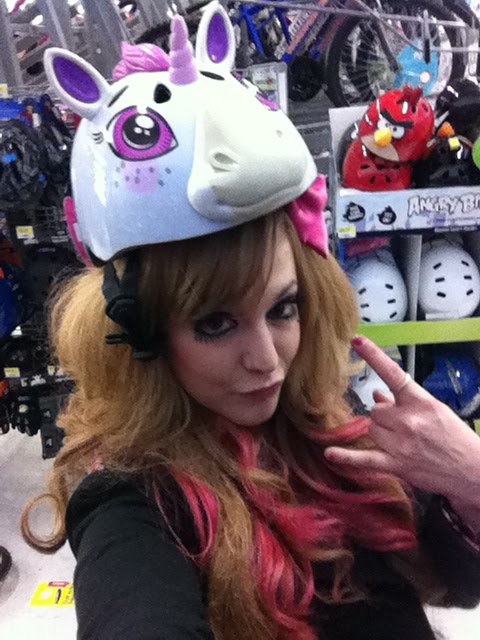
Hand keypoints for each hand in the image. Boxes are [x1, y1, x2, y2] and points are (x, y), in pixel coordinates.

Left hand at [325, 337, 479, 502]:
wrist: (472, 471)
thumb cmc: (455, 438)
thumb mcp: (435, 411)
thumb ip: (403, 401)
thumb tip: (376, 395)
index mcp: (421, 402)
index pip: (392, 373)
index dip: (373, 355)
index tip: (356, 340)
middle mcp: (409, 420)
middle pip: (375, 410)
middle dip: (384, 416)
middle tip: (403, 426)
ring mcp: (401, 444)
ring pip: (370, 428)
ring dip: (379, 433)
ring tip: (401, 442)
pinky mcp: (396, 465)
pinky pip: (365, 459)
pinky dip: (347, 457)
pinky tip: (330, 453)